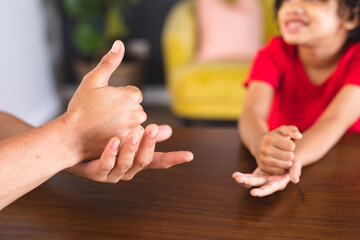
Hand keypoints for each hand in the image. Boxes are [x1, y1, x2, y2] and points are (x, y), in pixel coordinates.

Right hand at [64, 41, 146, 160]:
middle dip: (125, 110)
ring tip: (107, 126)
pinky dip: (127, 136)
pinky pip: (134, 138)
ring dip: (126, 123)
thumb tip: (119, 43)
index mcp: (130, 96)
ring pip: (136, 123)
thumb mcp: (92, 80)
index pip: (134, 94)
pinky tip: (112, 135)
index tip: (106, 103)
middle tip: (105, 115)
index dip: (120, 98)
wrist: (71, 136)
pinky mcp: (130, 145)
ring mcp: (134, 131)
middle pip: (137, 108)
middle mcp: (136, 113)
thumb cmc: (80, 107)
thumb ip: (109, 62)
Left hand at [66, 124, 193, 182]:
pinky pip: (105, 165)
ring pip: (126, 164)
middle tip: (152, 127)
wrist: (69, 148)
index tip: (189, 155)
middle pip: (143, 161)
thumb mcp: (126, 137)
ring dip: (130, 149)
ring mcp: (112, 174)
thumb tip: (168, 130)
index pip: (158, 161)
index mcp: (135, 161)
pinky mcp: (96, 174)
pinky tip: (113, 140)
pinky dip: (110, 154)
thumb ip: (147, 135)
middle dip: (148, 145)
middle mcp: (127, 170)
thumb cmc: (101, 143)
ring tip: (133, 132)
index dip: (173, 159)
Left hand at [232, 159, 301, 196]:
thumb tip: (295, 180)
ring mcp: (263, 179)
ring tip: (236, 177)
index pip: (270, 188)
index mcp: (279, 182)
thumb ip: (296, 171)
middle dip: (249, 182)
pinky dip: (242, 176)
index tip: (253, 193)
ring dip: (243, 180)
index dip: (262, 191)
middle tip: (239, 180)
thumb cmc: (293, 162)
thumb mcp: (296, 164)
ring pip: (252, 181)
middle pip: (258, 184)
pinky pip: (249, 176)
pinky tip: (235, 175)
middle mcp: (270, 183)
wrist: (285, 157)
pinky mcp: (258, 174)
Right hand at [256, 125, 301, 174]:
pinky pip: (281, 171)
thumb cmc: (277, 138)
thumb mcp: (283, 131)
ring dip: (287, 162)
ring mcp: (263, 159)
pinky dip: (282, 168)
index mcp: (269, 138)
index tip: (285, 143)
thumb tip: (299, 136)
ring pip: (286, 165)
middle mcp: (264, 149)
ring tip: (281, 156)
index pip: (291, 146)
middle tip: (283, 151)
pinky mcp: (263, 168)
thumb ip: (293, 130)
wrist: (262, 146)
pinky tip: (277, 162)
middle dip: (290, 154)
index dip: (291, 145)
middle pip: (289, 156)